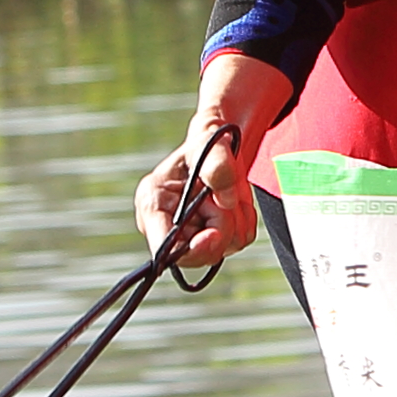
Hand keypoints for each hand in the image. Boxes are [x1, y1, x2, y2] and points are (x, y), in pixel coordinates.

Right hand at [139, 53, 289, 266]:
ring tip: (228, 192)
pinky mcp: (211, 239)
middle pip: (196, 254)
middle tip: (226, 198)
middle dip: (219, 228)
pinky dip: (244, 220)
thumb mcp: (208, 143)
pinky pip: (237, 242)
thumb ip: (216, 165)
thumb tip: (226, 200)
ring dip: (234, 219)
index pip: (162, 247)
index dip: (188, 249)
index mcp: (152, 203)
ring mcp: (189, 236)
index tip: (214, 234)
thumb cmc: (206, 142)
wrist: (224, 146)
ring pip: (221, 248)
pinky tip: (236, 201)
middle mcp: (165, 225)